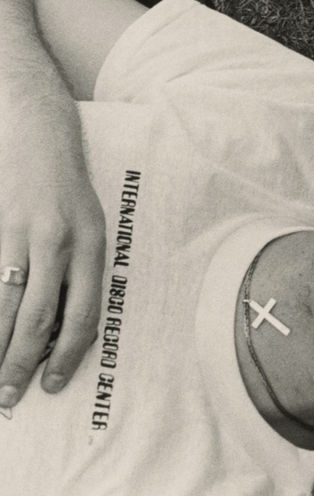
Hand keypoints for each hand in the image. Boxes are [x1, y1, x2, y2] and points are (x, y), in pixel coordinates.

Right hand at [0, 102, 104, 412]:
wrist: (38, 128)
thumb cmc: (66, 183)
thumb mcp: (87, 221)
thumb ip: (77, 269)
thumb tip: (60, 330)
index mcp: (92, 242)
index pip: (83, 313)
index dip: (66, 355)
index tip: (51, 384)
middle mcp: (61, 239)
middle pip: (39, 317)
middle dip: (21, 364)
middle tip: (8, 397)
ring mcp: (24, 232)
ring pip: (6, 305)